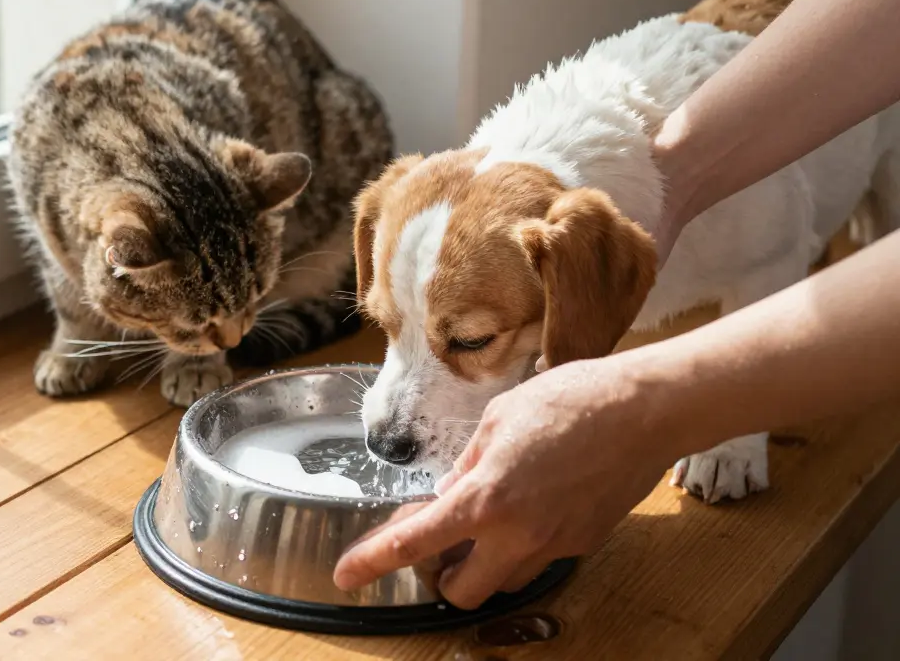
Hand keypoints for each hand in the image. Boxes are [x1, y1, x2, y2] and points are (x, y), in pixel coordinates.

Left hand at [333, 358, 675, 608]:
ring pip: (504, 582)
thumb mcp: (497, 418)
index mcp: (485, 498)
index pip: (414, 542)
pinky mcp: (584, 543)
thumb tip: (450, 493)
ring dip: (486, 564)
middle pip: (461, 593)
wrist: (645, 410)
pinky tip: (533, 504)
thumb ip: (468, 463)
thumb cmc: (570, 400)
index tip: (346, 575)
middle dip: (442, 578)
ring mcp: (554, 545)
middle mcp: (517, 534)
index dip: (372, 562)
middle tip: (440, 547)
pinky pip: (542, 559)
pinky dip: (525, 544)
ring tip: (490, 520)